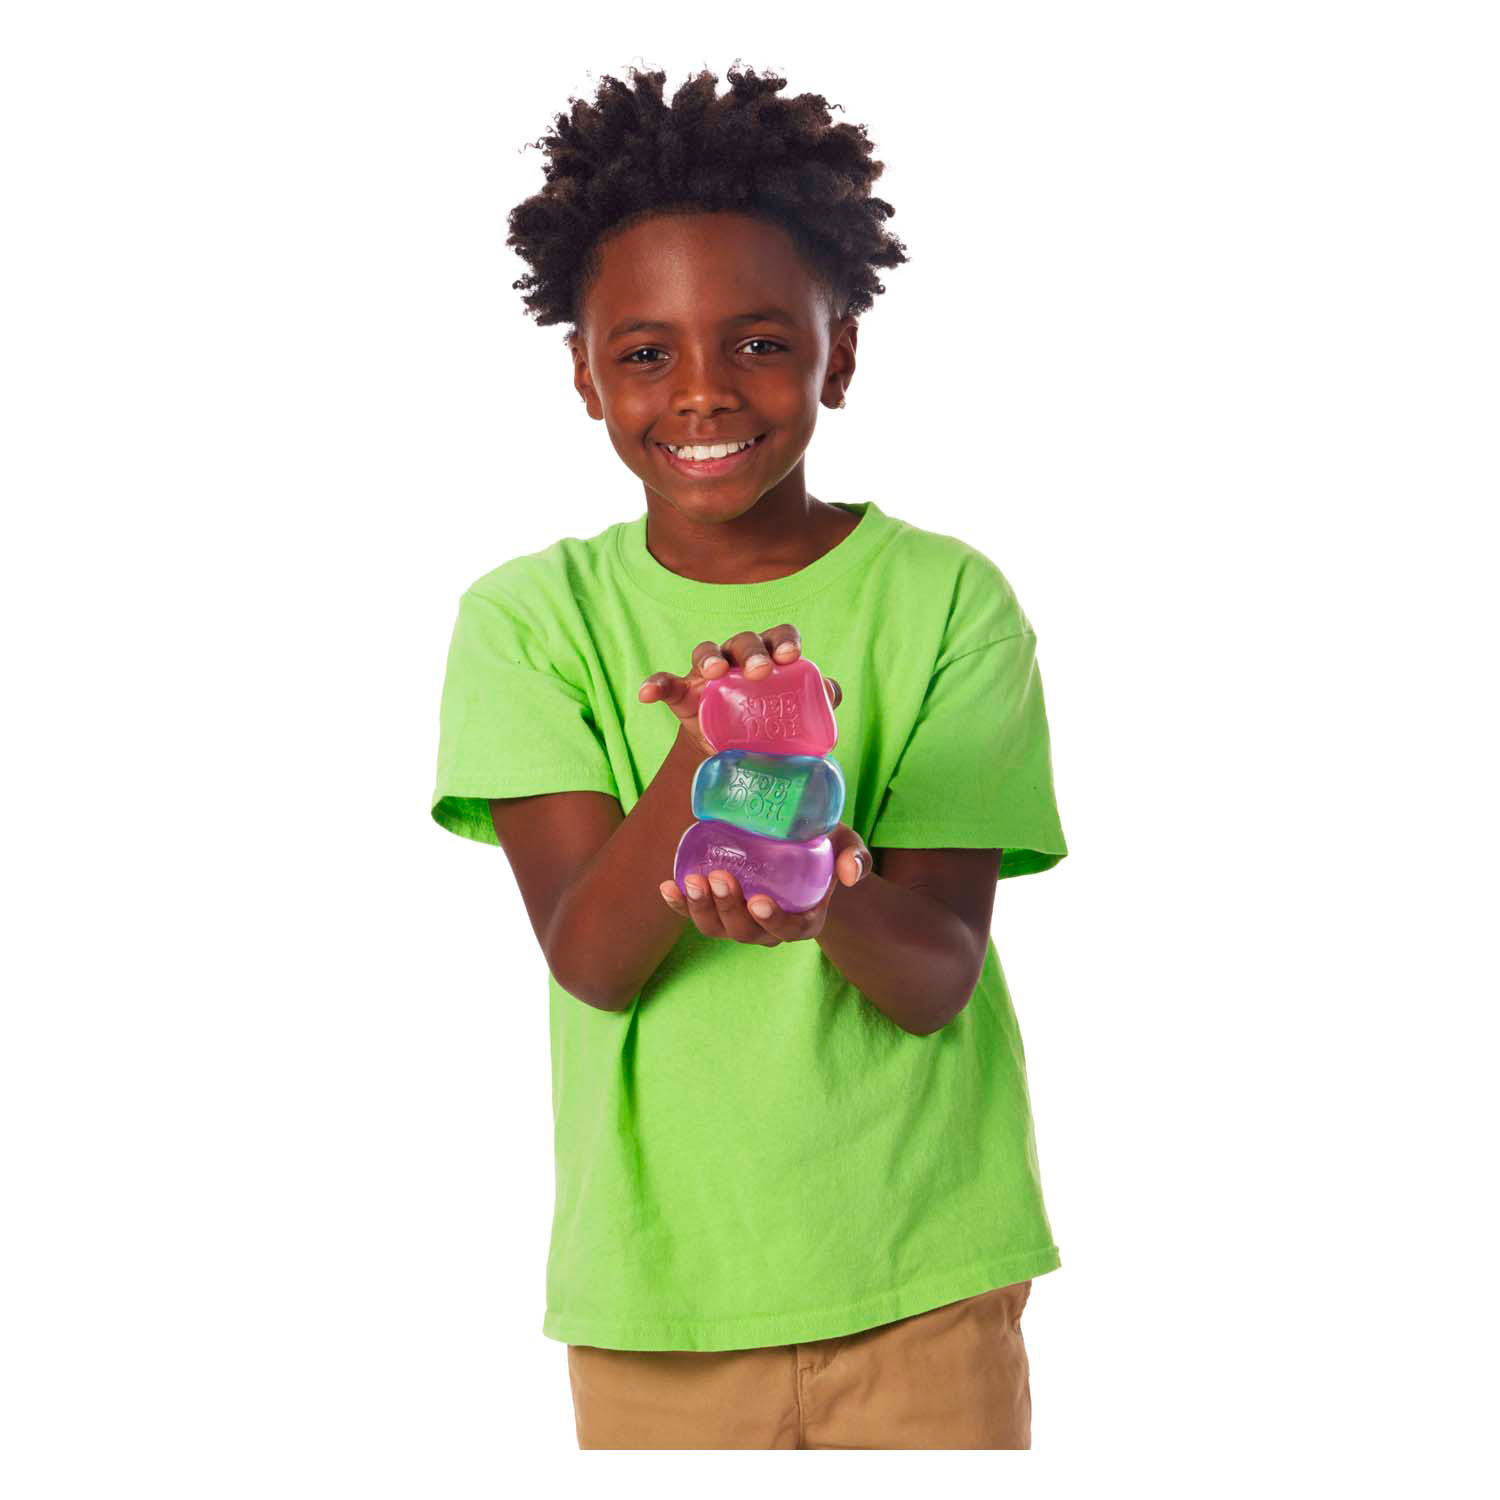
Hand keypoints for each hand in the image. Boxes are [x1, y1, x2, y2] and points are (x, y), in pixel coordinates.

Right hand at [638, 624, 841, 757]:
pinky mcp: (683, 693)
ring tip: (713, 671)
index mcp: (769, 658)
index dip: (784, 640)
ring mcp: (707, 674)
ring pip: (706, 651)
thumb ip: (816, 705)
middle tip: (760, 672)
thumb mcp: (793, 718)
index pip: (777, 636)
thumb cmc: (769, 725)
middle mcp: (738, 658)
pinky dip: (656, 684)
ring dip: (710, 657)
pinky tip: (647, 693)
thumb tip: (831, 693)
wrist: (734, 755)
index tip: (789, 657)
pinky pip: (667, 683)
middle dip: (751, 652)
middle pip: (743, 641)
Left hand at [658, 821, 870, 945]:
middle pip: (745, 931)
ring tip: (692, 880)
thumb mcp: (846, 846)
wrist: (796, 843)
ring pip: (717, 928)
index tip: (759, 901)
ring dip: (701, 908)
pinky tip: (667, 887)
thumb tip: (849, 873)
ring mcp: (738, 921)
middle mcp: (767, 929)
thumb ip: (855, 858)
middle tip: (720, 876)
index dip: (773, 922)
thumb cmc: (824, 846)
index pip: (789, 931)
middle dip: (729, 908)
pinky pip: (694, 914)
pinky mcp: (716, 908)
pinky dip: (679, 905)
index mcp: (803, 921)